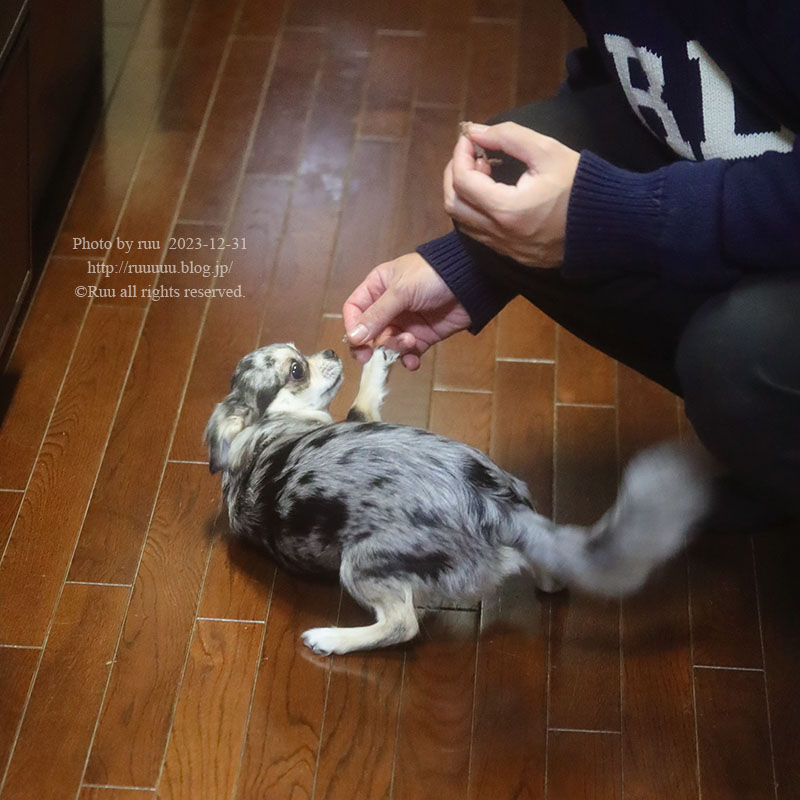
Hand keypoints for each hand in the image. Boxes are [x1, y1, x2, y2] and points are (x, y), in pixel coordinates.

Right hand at [342, 252, 471, 369]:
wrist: (471, 282)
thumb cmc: (432, 276)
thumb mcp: (401, 291)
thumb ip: (377, 315)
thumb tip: (353, 337)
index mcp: (378, 287)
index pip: (355, 309)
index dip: (353, 326)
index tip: (357, 342)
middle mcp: (388, 306)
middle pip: (368, 332)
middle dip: (369, 346)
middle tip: (370, 359)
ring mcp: (405, 322)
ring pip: (388, 344)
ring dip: (394, 349)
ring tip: (409, 343)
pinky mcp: (422, 336)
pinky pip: (408, 353)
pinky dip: (408, 359)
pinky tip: (413, 361)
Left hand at [444, 121, 579, 267]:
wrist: (608, 223)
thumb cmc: (579, 184)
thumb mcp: (546, 151)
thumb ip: (507, 137)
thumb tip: (474, 131)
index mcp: (506, 209)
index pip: (462, 181)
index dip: (459, 155)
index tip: (470, 139)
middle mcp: (500, 234)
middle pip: (454, 205)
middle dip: (455, 175)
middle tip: (471, 155)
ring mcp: (505, 248)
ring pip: (464, 223)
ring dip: (463, 195)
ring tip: (483, 173)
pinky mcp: (512, 255)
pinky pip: (480, 234)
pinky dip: (476, 211)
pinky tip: (493, 194)